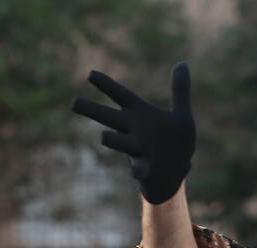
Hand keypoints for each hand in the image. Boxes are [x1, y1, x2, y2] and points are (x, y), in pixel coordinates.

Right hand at [72, 62, 194, 204]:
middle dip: (92, 110)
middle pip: (108, 117)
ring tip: (103, 137)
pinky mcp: (145, 168)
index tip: (90, 74)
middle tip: (74, 103)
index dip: (105, 84)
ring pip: (118, 142)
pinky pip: (138, 168)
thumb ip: (180, 91)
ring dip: (113, 140)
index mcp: (139, 114)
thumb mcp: (182, 116)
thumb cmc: (174, 144)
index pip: (119, 95)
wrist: (174, 175)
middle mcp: (132, 130)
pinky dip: (137, 169)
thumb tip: (182, 63)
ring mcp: (136, 150)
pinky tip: (137, 171)